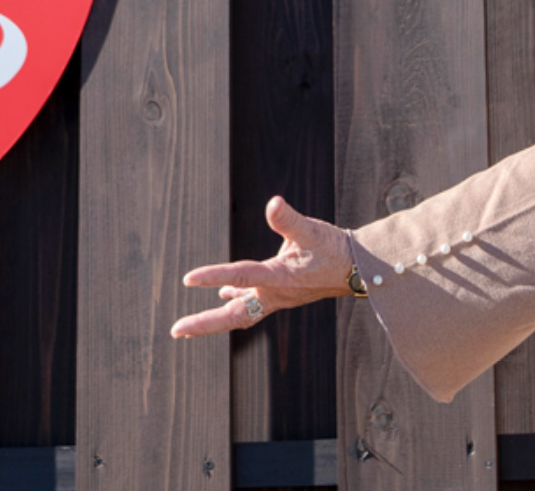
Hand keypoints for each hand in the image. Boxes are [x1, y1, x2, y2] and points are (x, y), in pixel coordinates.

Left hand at [170, 196, 353, 337]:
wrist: (359, 269)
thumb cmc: (335, 249)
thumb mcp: (312, 230)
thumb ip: (289, 219)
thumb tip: (273, 203)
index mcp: (279, 278)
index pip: (241, 277)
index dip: (214, 277)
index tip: (188, 279)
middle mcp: (275, 293)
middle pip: (234, 315)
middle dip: (204, 323)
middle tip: (176, 330)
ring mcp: (277, 297)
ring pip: (241, 313)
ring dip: (214, 319)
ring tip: (189, 326)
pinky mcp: (281, 293)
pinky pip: (252, 303)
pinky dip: (234, 301)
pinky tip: (224, 296)